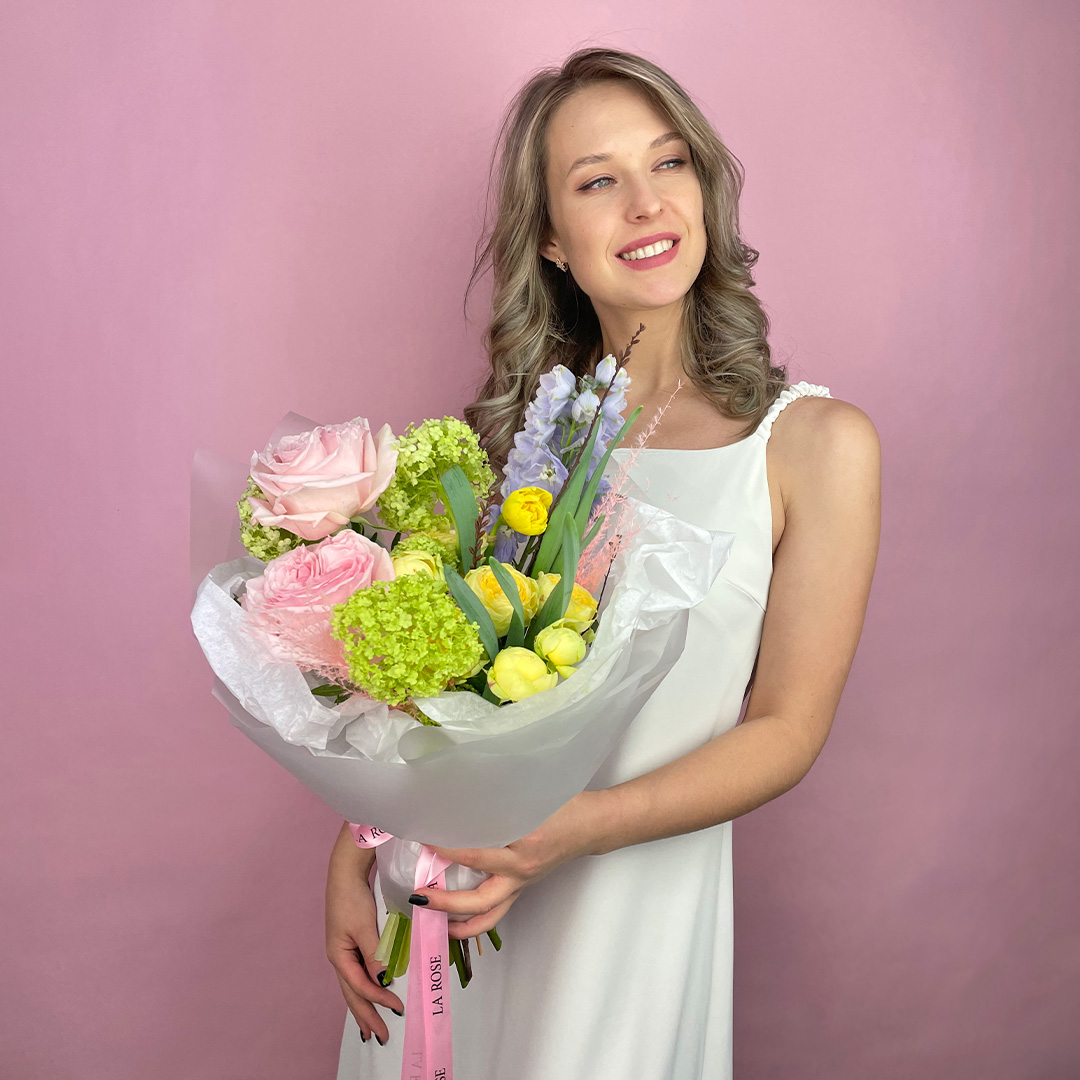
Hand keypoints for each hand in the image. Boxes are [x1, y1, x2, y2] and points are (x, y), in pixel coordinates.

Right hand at [325, 823, 403, 1045]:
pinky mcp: (352, 942)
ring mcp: (344, 950)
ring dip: (364, 1007)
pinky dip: (365, 988)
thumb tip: (383, 981)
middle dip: (366, 1016)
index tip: (397, 1009)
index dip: (378, 1000)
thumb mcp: (364, 926)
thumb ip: (375, 954)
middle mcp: (339, 957)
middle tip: (381, 1038)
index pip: (360, 986)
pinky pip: (358, 973)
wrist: (345, 871)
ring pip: (354, 986)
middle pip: (352, 994)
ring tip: (371, 1028)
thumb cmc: (353, 897)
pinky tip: (373, 993)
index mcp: (339, 956)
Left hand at [410, 789, 607, 938]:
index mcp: (523, 845)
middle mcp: (521, 871)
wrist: (591, 824)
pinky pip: (497, 910)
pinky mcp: (523, 888)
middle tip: (418, 896)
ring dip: (459, 925)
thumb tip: (458, 800)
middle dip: (445, 903)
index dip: (445, 849)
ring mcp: (522, 884)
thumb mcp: (530, 796)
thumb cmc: (562, 804)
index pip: (474, 853)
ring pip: (488, 915)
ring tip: (434, 921)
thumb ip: (497, 802)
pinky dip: (475, 917)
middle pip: (478, 901)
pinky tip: (456, 915)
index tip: (423, 840)